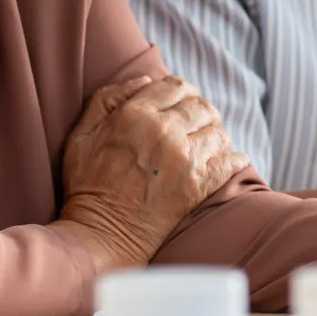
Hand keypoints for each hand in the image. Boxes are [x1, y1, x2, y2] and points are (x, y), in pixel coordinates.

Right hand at [55, 75, 249, 272]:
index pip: (175, 85)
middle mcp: (164, 131)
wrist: (101, 235)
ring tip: (208, 143)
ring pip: (218, 131)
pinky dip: (235, 159)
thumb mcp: (81, 135)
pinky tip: (233, 160)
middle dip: (201, 111)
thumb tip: (145, 80)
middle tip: (198, 122)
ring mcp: (185, 159)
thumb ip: (107, 100)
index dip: (181, 90)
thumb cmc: (86, 185)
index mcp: (135, 115)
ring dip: (216, 134)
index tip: (182, 102)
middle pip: (201, 106)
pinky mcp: (198, 185)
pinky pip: (230, 162)